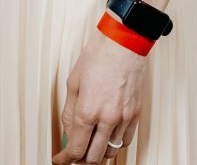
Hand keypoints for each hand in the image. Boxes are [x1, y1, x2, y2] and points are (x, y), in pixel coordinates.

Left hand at [52, 15, 148, 162]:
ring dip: (99, 153)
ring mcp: (123, 118)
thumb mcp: (73, 84)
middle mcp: (107, 119)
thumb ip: (69, 113)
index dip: (65, 160)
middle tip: (74, 153)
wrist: (123, 43)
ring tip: (91, 144)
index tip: (60, 160)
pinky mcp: (135, 114)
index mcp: (87, 111)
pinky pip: (125, 141)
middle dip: (80, 159)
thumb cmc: (98, 57)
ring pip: (111, 152)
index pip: (75, 150)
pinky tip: (107, 136)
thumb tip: (68, 133)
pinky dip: (115, 144)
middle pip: (93, 157)